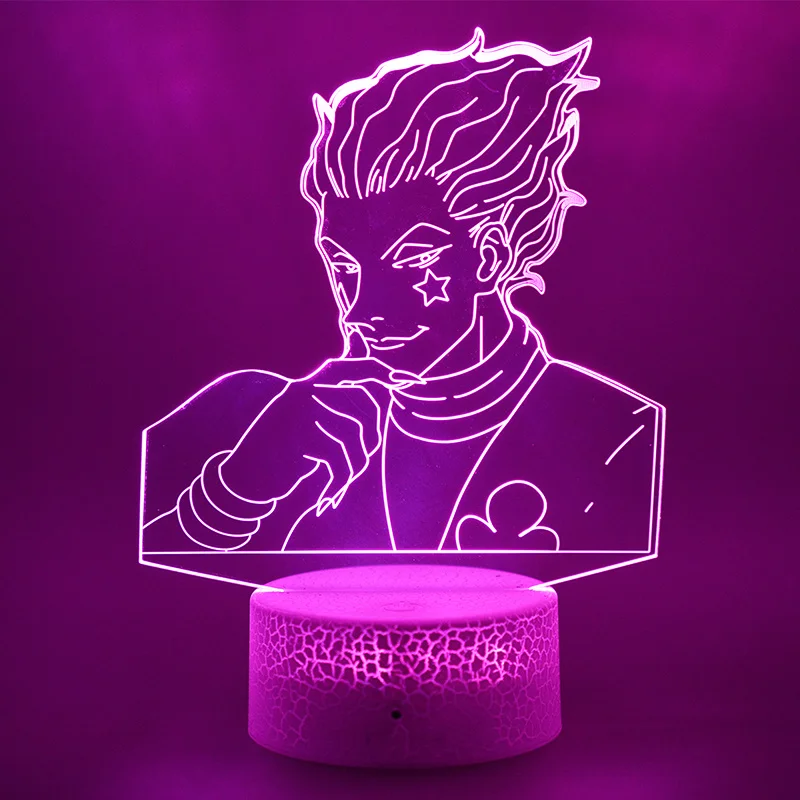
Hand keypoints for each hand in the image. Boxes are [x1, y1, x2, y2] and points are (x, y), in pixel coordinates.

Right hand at [218, 358, 421, 512]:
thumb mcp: (306, 422)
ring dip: (354, 466)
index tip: (410, 380)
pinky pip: (341, 459)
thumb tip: (385, 396)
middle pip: (366, 409)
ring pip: (357, 438)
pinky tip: (328, 494)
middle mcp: (309, 392)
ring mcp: (305, 412)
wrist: (242, 477)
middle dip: (371, 441)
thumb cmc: (281, 452)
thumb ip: (336, 406)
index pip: (358, 368)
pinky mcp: (302, 437)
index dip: (386, 372)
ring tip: (340, 481)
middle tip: (357, 466)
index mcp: (312, 385)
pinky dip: (339, 482)